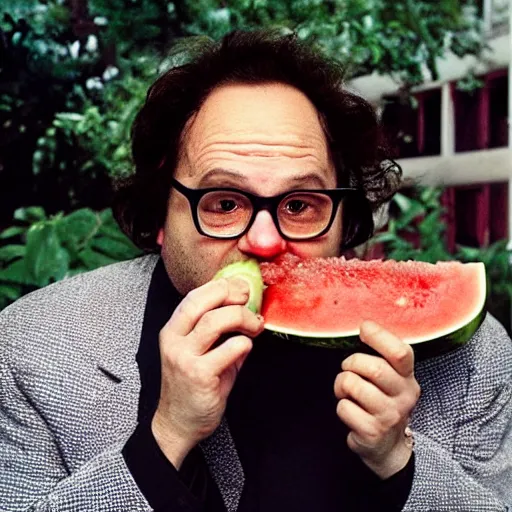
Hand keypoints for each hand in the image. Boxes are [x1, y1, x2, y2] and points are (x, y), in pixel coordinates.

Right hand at [152, 277, 264, 467]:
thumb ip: (220, 333)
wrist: (179, 423)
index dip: (221, 286)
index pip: (194, 296)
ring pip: (215, 321)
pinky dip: (243, 343)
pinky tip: (246, 346)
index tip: (241, 286)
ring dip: (242, 318)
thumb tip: (247, 311)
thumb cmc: (193, 386)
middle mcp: (174, 340)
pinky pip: (228, 349)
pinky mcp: (198, 375)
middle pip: (202, 302)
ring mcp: (184, 357)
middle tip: (249, 299)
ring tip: (255, 325)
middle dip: (231, 294)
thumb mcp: (201, 353)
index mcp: (173, 330)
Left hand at [334, 321, 420, 478]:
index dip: (380, 336)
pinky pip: (344, 408)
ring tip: (347, 392)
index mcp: (408, 377)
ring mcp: (390, 415)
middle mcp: (404, 396)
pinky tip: (351, 411)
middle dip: (352, 363)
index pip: (401, 352)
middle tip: (348, 369)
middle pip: (374, 368)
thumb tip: (365, 324)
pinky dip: (341, 407)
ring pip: (353, 385)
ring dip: (342, 385)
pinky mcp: (373, 432)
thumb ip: (382, 355)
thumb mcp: (390, 379)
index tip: (363, 328)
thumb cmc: (382, 402)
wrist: (388, 447)